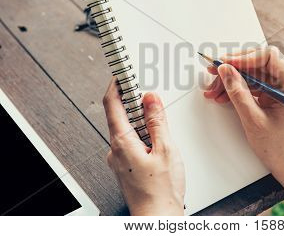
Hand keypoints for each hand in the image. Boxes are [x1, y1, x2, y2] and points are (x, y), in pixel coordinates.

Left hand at [103, 78, 184, 215]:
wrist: (158, 217)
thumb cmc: (161, 190)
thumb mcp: (166, 149)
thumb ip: (157, 121)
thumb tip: (150, 99)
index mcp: (121, 142)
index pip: (112, 104)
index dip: (116, 84)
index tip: (122, 72)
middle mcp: (115, 150)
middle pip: (119, 115)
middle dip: (134, 102)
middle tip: (148, 92)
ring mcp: (119, 159)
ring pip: (127, 129)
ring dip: (141, 119)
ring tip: (158, 119)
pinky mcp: (126, 166)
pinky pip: (130, 142)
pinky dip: (142, 134)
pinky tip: (157, 139)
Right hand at [203, 46, 283, 191]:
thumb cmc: (283, 149)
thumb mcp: (254, 121)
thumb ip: (238, 93)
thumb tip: (225, 70)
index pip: (269, 56)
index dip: (244, 57)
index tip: (225, 64)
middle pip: (260, 63)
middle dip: (234, 68)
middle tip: (214, 74)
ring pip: (255, 73)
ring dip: (234, 80)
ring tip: (215, 91)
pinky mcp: (278, 94)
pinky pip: (256, 84)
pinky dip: (240, 88)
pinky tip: (225, 95)